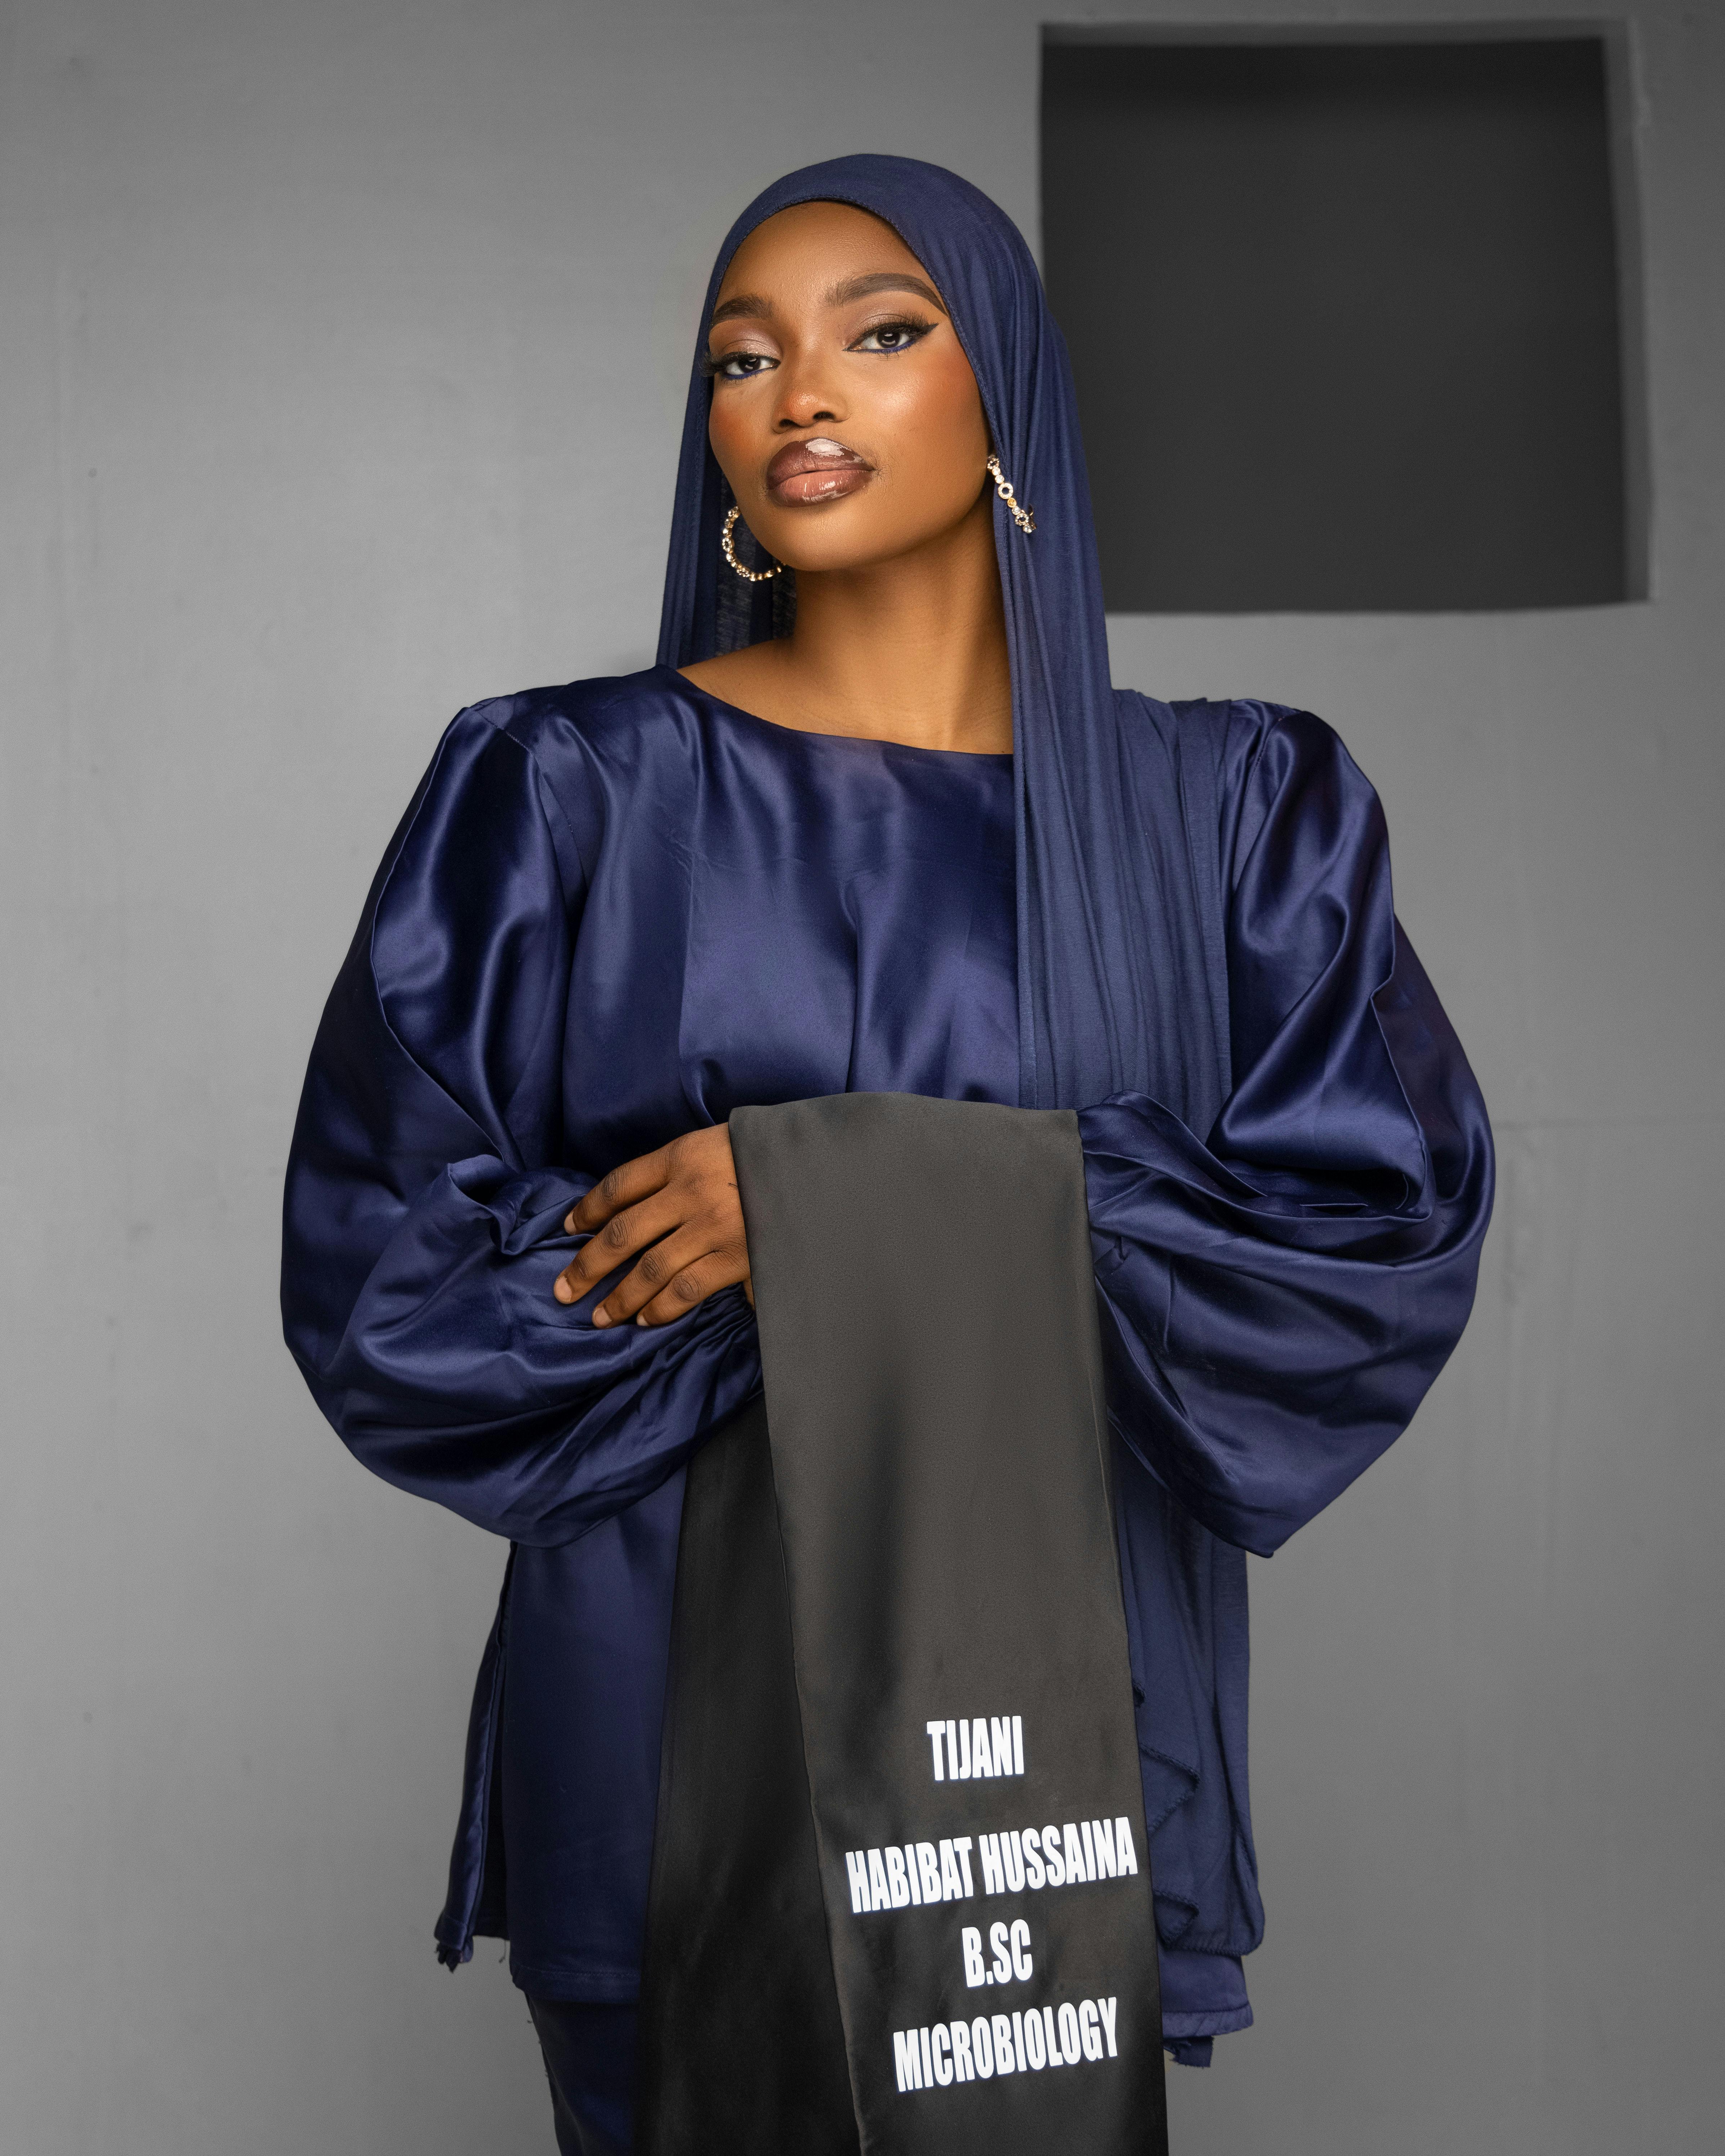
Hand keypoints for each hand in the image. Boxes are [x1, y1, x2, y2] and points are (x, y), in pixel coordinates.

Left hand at [554, 1125, 753, 1327]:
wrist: (822, 1166)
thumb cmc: (766, 1155)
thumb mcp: (716, 1144)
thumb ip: (678, 1172)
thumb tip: (632, 1209)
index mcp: (682, 1156)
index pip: (619, 1185)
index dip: (587, 1209)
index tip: (568, 1228)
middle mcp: (691, 1192)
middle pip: (623, 1232)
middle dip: (588, 1265)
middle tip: (564, 1290)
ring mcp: (713, 1227)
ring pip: (650, 1268)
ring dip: (620, 1297)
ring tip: (599, 1317)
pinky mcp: (736, 1257)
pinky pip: (686, 1289)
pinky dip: (661, 1308)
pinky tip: (645, 1320)